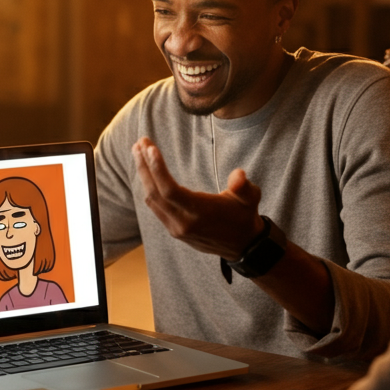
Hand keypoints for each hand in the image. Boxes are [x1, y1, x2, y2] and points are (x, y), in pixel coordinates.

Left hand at [132, 137, 263, 258]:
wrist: (242, 246)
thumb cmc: (244, 216)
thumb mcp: (250, 199)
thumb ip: (244, 187)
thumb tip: (239, 176)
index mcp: (200, 213)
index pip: (170, 191)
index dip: (157, 169)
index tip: (149, 148)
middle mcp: (184, 223)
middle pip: (156, 193)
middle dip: (145, 166)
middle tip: (139, 143)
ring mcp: (176, 228)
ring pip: (152, 200)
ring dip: (144, 175)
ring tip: (138, 152)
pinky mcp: (173, 230)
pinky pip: (155, 206)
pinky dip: (149, 187)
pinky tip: (146, 172)